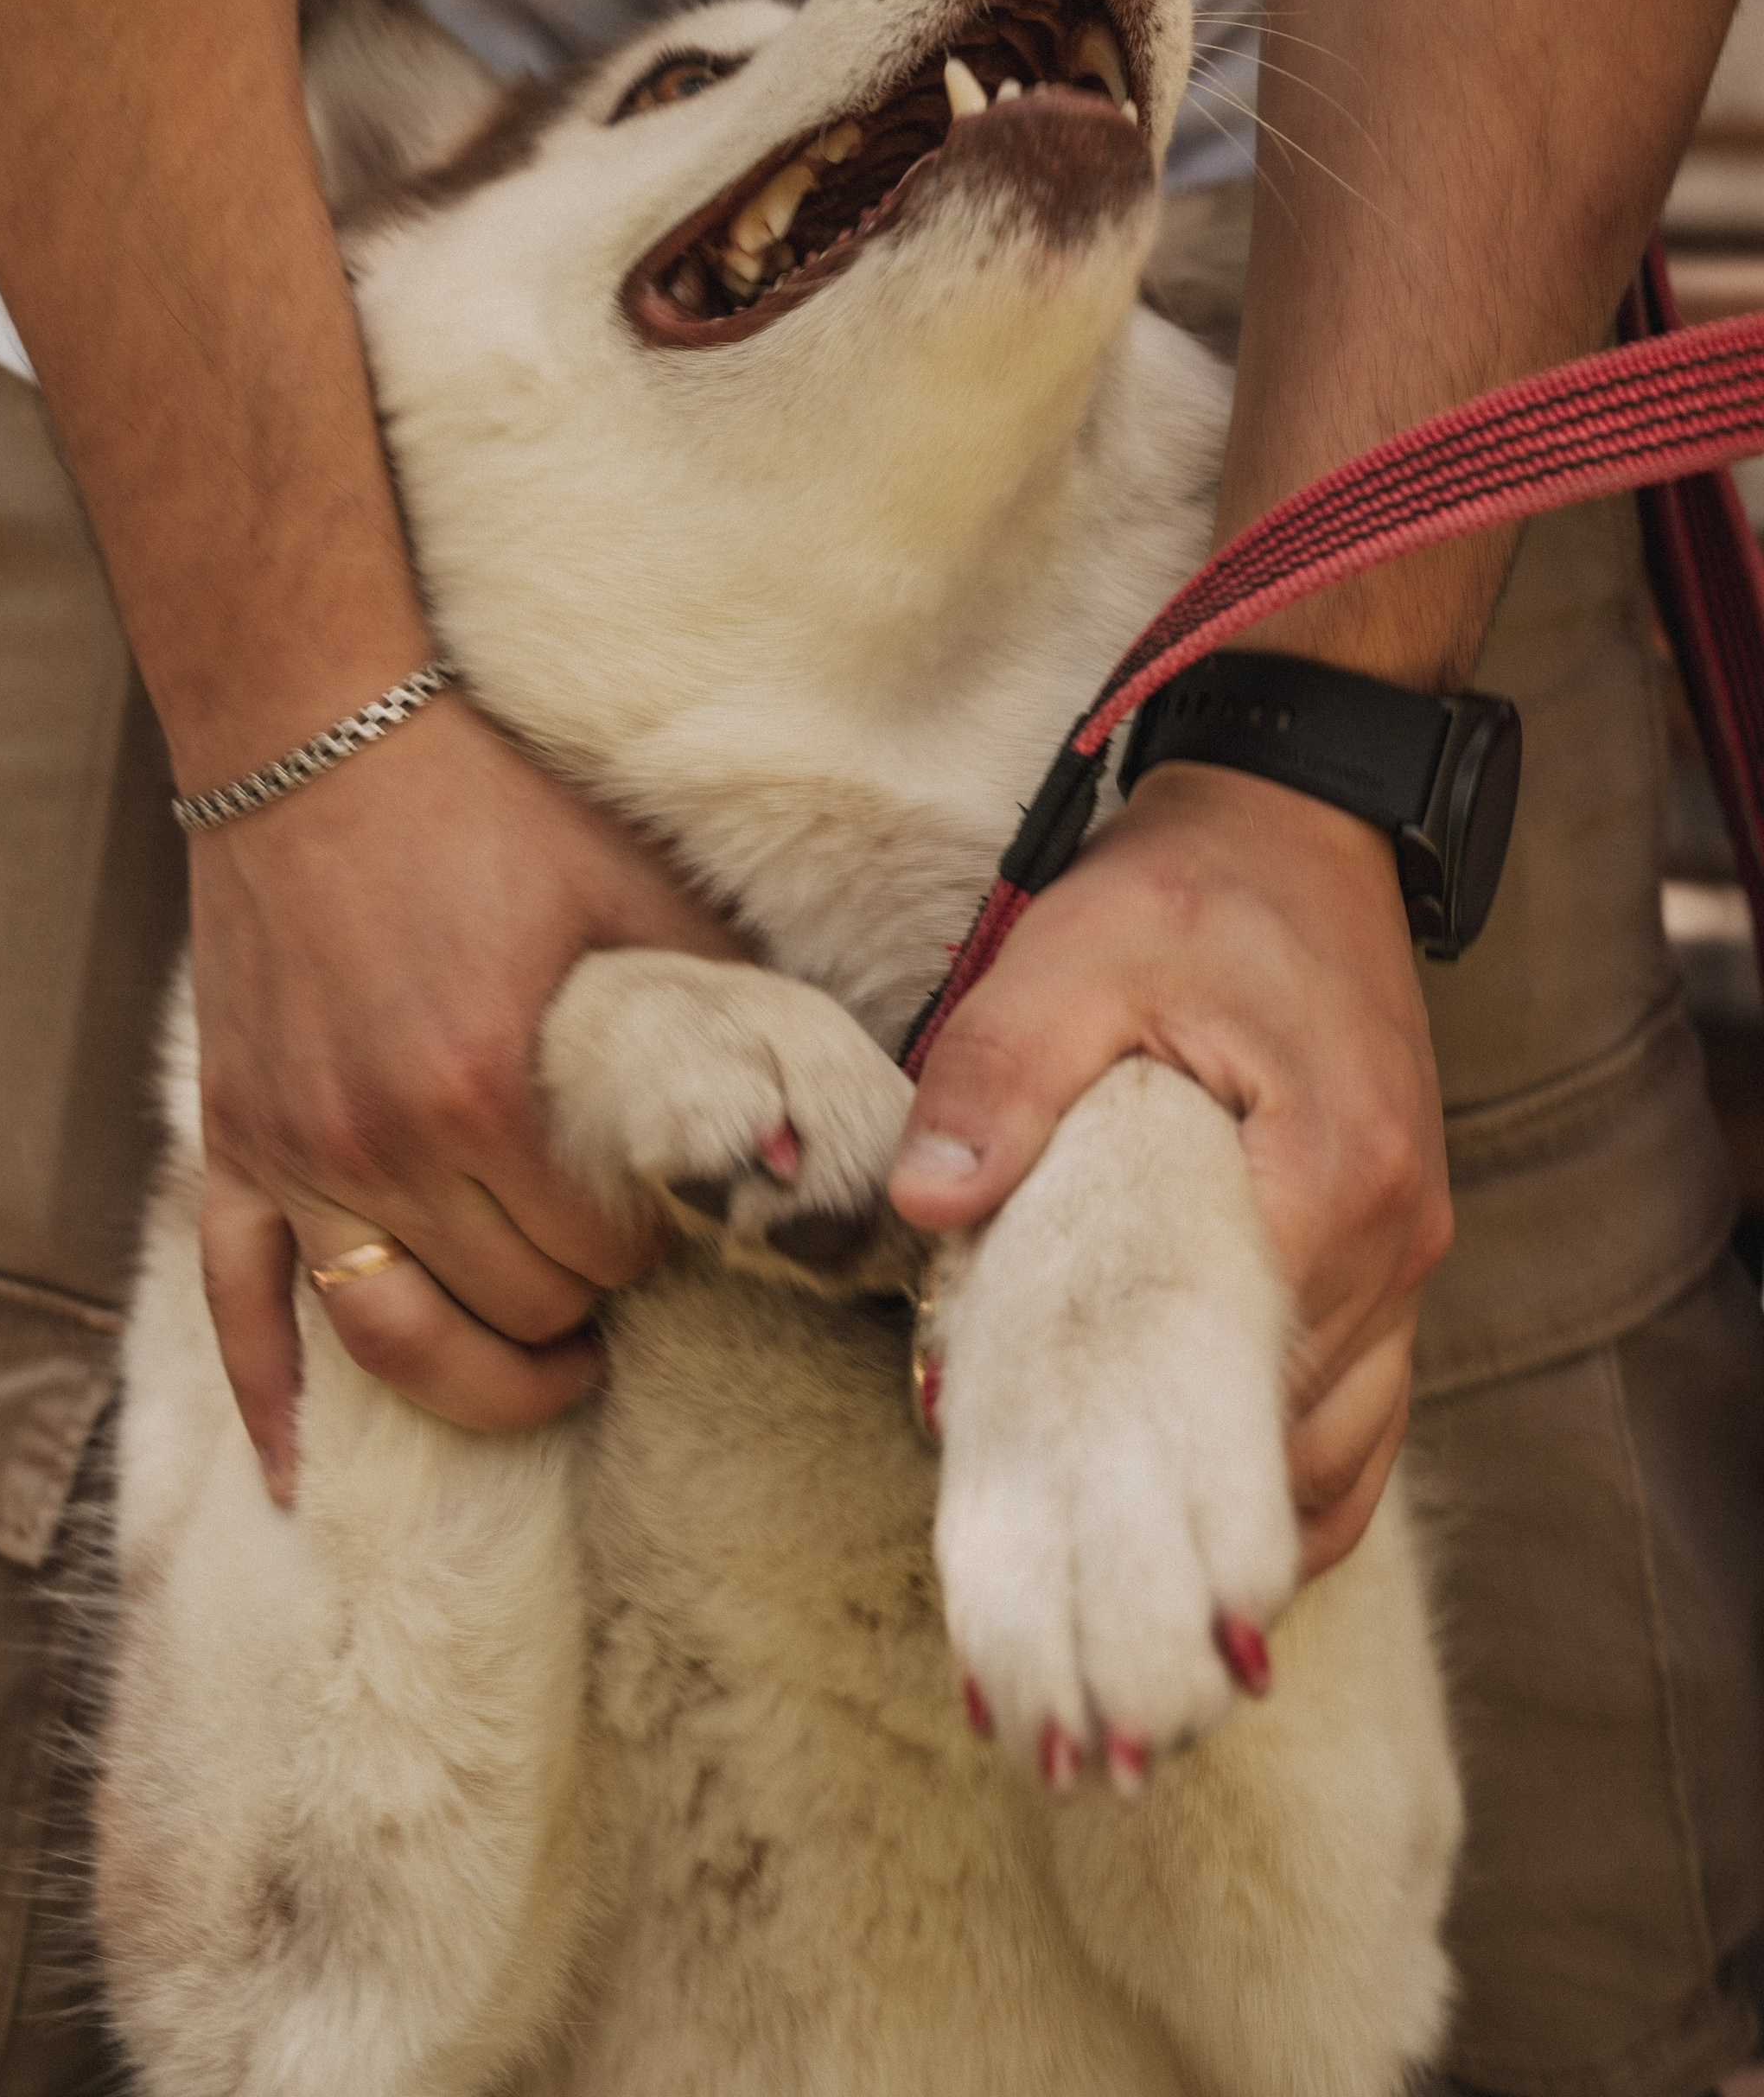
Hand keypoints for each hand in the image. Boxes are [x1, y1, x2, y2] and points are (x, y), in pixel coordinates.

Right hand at [191, 694, 733, 1494]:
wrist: (314, 724)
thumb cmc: (487, 800)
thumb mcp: (635, 895)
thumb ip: (726, 1013)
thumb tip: (838, 1108)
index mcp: (486, 1092)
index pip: (595, 1256)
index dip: (649, 1251)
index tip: (670, 1214)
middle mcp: (380, 1144)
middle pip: (506, 1306)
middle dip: (578, 1301)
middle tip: (617, 1265)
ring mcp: (293, 1151)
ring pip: (388, 1338)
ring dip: (474, 1376)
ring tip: (542, 1368)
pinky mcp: (233, 1138)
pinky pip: (237, 1302)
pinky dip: (269, 1397)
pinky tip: (304, 1476)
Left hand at [887, 762, 1450, 1577]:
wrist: (1297, 824)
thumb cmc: (1189, 890)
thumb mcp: (1074, 955)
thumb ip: (1002, 1072)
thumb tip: (929, 1196)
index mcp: (1335, 1171)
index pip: (1238, 1360)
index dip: (1126, 1417)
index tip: (1021, 1446)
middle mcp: (1399, 1235)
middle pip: (1294, 1427)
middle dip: (1173, 1479)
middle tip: (1048, 1503)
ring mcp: (1410, 1252)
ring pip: (1342, 1446)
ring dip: (1236, 1492)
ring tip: (1110, 1515)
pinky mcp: (1393, 1251)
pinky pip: (1365, 1411)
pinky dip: (1291, 1465)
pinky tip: (1201, 1491)